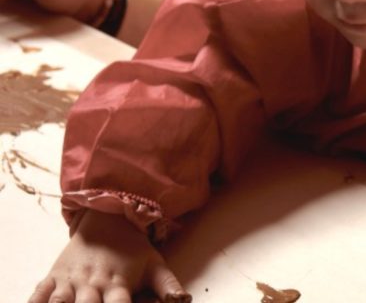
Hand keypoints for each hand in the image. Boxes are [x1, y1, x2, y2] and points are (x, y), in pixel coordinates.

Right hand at [28, 210, 190, 302]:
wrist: (107, 217)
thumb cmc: (133, 248)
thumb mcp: (154, 264)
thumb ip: (168, 285)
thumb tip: (184, 300)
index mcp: (119, 284)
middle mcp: (94, 283)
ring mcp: (72, 280)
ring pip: (61, 302)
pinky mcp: (55, 276)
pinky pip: (39, 293)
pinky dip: (36, 302)